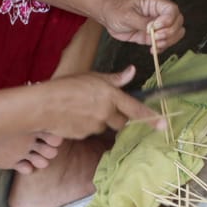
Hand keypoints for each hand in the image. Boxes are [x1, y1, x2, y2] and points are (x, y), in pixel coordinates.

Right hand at [41, 66, 160, 135]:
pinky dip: (86, 126)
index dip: (151, 118)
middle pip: (122, 121)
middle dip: (117, 117)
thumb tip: (132, 71)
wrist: (43, 104)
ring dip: (100, 120)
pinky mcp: (84, 135)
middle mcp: (106, 112)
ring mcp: (95, 126)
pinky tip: (74, 117)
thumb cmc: (67, 86)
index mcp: (111, 95)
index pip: (136, 109)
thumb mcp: (93, 77)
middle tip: (102, 106)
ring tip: (81, 108)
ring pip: (104, 126)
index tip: (164, 124)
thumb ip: (114, 79)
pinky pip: (90, 132)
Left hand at [96, 0, 185, 50]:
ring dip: (168, 41)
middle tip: (154, 37)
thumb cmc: (116, 9)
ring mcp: (157, 25)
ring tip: (154, 44)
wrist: (107, 15)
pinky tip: (153, 50)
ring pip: (174, 33)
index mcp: (155, 3)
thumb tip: (153, 29)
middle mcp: (159, 13)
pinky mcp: (152, 35)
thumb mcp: (127, 15)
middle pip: (177, 22)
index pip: (172, 10)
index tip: (156, 27)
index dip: (168, 20)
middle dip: (169, 32)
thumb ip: (142, 22)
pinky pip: (164, 42)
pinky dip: (162, 48)